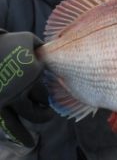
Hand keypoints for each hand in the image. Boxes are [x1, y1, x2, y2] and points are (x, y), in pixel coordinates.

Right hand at [0, 31, 53, 146]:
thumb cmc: (7, 41)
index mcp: (32, 75)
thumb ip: (40, 47)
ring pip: (17, 124)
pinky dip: (9, 132)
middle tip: (47, 116)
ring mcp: (3, 100)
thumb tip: (48, 50)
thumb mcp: (27, 39)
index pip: (45, 94)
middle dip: (43, 115)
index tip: (46, 99)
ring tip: (29, 143)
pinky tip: (14, 138)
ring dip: (24, 135)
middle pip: (35, 111)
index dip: (46, 97)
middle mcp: (19, 91)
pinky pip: (1, 122)